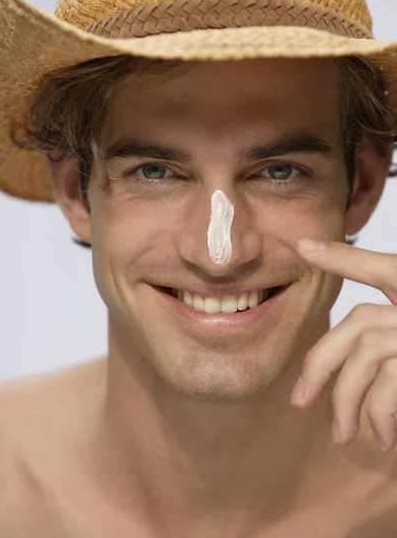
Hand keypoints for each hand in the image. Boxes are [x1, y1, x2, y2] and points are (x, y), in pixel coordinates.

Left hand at [290, 238, 396, 452]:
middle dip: (319, 362)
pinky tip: (383, 438)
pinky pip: (391, 383)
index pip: (381, 265)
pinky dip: (380, 413)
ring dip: (347, 401)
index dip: (342, 256)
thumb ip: (393, 337)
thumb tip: (355, 371)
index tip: (303, 247)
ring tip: (345, 435)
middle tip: (299, 402)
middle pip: (358, 323)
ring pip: (368, 356)